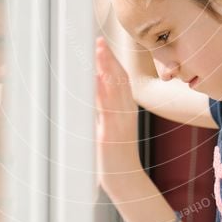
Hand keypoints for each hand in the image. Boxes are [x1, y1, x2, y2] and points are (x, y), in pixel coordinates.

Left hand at [95, 36, 141, 192]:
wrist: (125, 180)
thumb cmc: (116, 153)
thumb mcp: (113, 125)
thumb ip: (105, 107)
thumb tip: (93, 86)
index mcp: (127, 109)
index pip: (122, 79)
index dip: (112, 60)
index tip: (101, 44)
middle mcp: (126, 113)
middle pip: (118, 80)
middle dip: (108, 59)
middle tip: (97, 41)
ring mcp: (119, 124)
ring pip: (112, 91)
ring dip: (104, 71)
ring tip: (96, 54)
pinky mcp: (109, 135)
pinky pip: (105, 111)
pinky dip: (100, 94)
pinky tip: (95, 81)